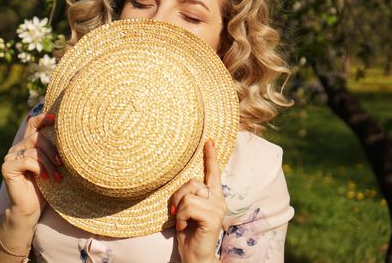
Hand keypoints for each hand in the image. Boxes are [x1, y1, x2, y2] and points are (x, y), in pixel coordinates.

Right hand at [1, 112, 61, 221]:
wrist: (31, 209)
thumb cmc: (45, 188)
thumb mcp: (52, 166)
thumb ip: (53, 151)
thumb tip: (69, 135)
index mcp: (27, 145)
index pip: (32, 124)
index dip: (43, 118)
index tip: (55, 117)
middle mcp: (17, 148)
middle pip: (38, 137)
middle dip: (53, 151)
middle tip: (62, 165)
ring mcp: (10, 157)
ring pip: (35, 150)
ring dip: (49, 164)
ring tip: (56, 177)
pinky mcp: (7, 167)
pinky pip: (28, 160)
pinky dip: (39, 169)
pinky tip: (43, 178)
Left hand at [171, 139, 225, 262]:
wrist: (194, 257)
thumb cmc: (188, 233)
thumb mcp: (187, 210)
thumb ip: (189, 195)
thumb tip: (185, 183)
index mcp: (213, 196)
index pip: (213, 173)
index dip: (211, 156)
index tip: (209, 141)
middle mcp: (219, 200)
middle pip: (193, 182)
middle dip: (177, 195)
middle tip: (173, 211)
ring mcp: (217, 208)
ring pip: (189, 194)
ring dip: (178, 208)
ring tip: (180, 221)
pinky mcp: (213, 217)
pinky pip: (188, 206)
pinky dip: (180, 216)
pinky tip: (183, 226)